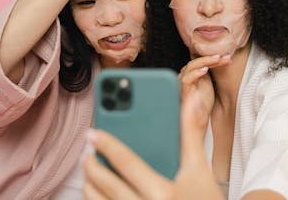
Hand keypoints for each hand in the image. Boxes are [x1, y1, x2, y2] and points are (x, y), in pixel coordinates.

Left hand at [83, 91, 223, 199]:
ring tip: (89, 168)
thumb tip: (193, 98)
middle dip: (92, 164)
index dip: (106, 144)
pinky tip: (98, 190)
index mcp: (162, 191)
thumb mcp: (200, 169)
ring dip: (90, 183)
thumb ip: (192, 133)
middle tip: (86, 149)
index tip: (92, 133)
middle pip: (106, 183)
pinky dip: (97, 199)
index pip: (126, 163)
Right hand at [178, 55, 230, 121]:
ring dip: (205, 61)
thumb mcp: (209, 83)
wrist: (198, 119)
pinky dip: (195, 73)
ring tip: (217, 59)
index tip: (227, 57)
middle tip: (225, 56)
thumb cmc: (203, 102)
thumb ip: (210, 71)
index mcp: (192, 73)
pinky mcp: (182, 90)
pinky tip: (205, 69)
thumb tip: (222, 58)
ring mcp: (183, 82)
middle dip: (211, 58)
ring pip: (191, 66)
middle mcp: (186, 75)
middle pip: (196, 60)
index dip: (213, 57)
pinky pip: (186, 79)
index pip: (201, 60)